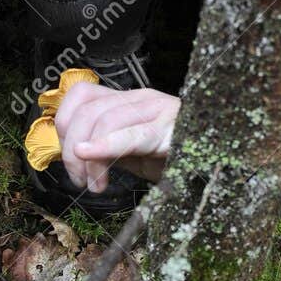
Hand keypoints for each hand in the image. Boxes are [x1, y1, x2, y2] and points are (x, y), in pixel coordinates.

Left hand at [54, 84, 180, 191]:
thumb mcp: (131, 152)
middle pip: (86, 110)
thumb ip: (103, 149)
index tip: (67, 157)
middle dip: (71, 148)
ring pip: (104, 119)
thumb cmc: (174, 157)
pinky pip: (133, 134)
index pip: (81, 95)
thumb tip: (72, 155)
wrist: (217, 160)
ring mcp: (156, 109)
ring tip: (96, 184)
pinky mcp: (170, 129)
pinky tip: (91, 154)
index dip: (63, 124)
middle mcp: (139, 98)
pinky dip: (105, 144)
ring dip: (89, 158)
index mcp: (126, 100)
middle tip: (79, 179)